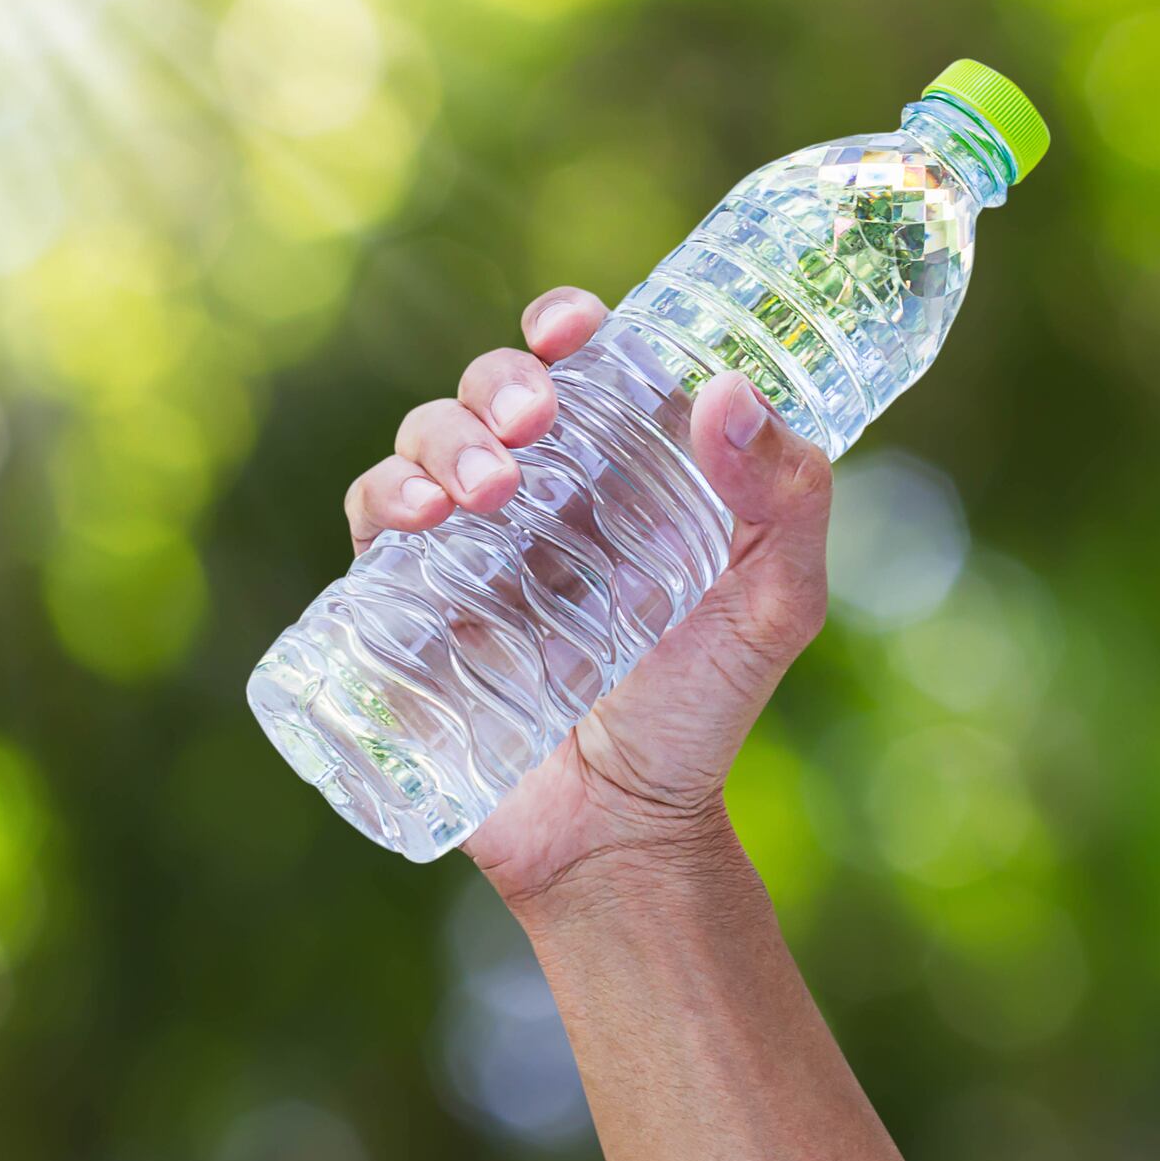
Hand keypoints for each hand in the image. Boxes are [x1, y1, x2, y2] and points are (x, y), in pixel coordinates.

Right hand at [343, 285, 833, 910]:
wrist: (620, 834)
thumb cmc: (701, 717)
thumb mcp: (773, 606)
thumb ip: (786, 500)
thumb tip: (725, 393)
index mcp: (618, 471)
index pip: (579, 366)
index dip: (565, 326)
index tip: (572, 329)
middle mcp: (537, 495)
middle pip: (490, 391)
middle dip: (498, 383)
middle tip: (533, 418)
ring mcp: (468, 546)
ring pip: (425, 441)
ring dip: (445, 438)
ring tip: (489, 489)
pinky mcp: (407, 604)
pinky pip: (373, 520)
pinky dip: (385, 495)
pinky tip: (422, 517)